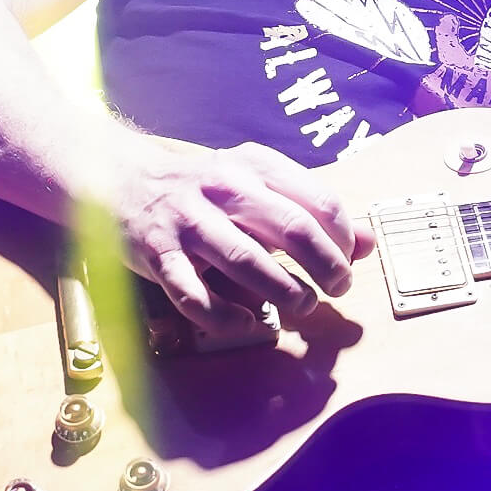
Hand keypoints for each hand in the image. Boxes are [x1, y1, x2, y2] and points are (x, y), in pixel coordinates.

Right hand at [98, 134, 373, 338]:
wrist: (122, 179)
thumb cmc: (204, 189)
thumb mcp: (258, 186)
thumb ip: (311, 212)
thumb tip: (369, 242)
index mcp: (255, 166)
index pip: (318, 201)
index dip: (344, 239)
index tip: (349, 262)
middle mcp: (224, 188)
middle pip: (291, 229)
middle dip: (326, 267)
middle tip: (338, 289)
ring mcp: (188, 221)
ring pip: (245, 261)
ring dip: (284, 291)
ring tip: (302, 305)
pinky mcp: (157, 254)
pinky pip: (193, 294)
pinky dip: (225, 316)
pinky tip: (247, 323)